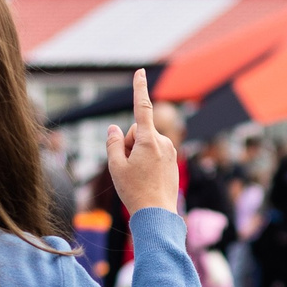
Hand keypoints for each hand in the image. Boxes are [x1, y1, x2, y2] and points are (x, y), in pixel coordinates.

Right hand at [105, 70, 179, 214]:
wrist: (157, 214)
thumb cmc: (134, 191)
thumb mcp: (115, 166)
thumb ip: (113, 143)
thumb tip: (114, 128)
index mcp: (148, 140)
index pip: (142, 107)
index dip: (139, 88)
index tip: (140, 71)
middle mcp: (163, 142)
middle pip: (138, 131)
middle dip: (130, 142)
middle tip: (127, 166)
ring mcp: (170, 151)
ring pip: (146, 142)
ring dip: (138, 151)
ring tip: (138, 174)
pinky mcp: (173, 160)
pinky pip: (155, 152)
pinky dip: (147, 159)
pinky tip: (146, 178)